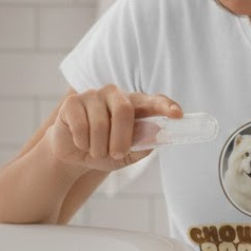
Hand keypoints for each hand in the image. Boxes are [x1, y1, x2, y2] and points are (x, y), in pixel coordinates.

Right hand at [48, 86, 181, 171]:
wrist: (73, 154)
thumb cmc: (105, 151)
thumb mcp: (127, 155)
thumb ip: (143, 145)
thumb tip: (157, 134)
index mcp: (133, 104)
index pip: (152, 100)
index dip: (165, 106)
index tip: (177, 114)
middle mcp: (114, 94)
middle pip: (124, 110)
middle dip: (121, 139)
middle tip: (118, 154)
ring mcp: (92, 95)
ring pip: (101, 123)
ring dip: (100, 147)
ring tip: (96, 151)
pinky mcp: (72, 102)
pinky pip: (82, 126)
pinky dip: (83, 143)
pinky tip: (81, 143)